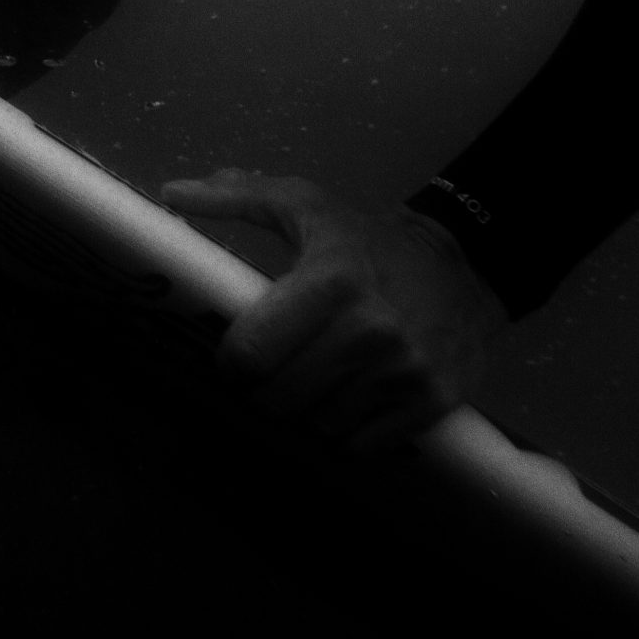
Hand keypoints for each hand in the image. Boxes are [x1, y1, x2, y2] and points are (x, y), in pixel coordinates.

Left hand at [158, 168, 508, 455]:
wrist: (465, 265)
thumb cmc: (368, 240)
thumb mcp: (305, 206)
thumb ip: (236, 198)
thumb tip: (173, 193)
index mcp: (331, 280)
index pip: (250, 355)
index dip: (232, 364)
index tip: (237, 357)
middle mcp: (369, 329)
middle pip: (278, 399)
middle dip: (266, 390)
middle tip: (274, 371)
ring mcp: (404, 370)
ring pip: (317, 425)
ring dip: (306, 410)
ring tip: (315, 379)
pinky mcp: (432, 401)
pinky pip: (360, 444)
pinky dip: (346, 431)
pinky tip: (350, 397)